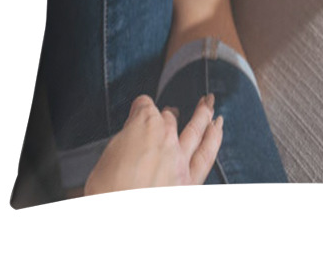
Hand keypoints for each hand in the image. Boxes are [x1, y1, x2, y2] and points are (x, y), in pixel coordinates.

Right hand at [84, 94, 222, 195]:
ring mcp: (180, 159)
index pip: (144, 107)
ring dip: (203, 113)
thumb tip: (128, 140)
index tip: (139, 108)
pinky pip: (207, 153)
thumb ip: (122, 143)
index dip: (140, 107)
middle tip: (171, 111)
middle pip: (169, 119)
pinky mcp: (191, 180)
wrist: (119, 219)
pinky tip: (218, 128)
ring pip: (196, 129)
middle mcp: (165, 139)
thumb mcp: (104, 159)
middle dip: (169, 114)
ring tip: (208, 104)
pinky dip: (214, 137)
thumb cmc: (106, 192)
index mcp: (143, 127)